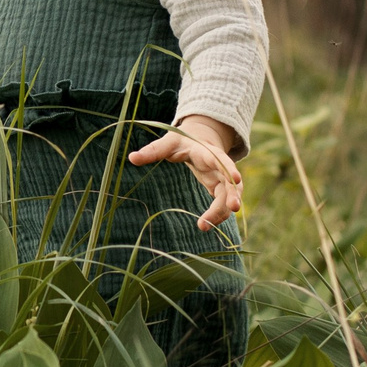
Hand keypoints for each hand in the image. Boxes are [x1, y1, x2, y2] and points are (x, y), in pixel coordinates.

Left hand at [127, 113, 243, 230]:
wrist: (197, 141)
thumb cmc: (182, 141)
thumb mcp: (168, 143)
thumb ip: (152, 150)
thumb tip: (131, 157)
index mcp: (209, 152)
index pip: (221, 160)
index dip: (229, 168)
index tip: (235, 178)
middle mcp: (220, 167)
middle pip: (231, 182)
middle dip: (233, 194)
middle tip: (234, 208)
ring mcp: (222, 180)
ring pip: (229, 197)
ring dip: (222, 211)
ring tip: (205, 226)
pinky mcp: (220, 190)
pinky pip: (223, 204)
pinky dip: (217, 215)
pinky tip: (207, 225)